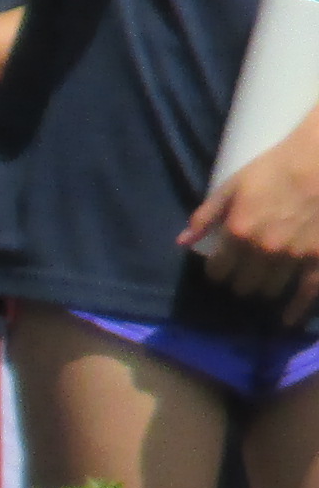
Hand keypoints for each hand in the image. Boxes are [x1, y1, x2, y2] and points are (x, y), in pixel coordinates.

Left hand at [185, 113, 318, 318]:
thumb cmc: (276, 167)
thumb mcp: (233, 185)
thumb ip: (207, 215)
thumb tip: (182, 242)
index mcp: (239, 233)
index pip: (217, 271)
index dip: (218, 270)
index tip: (222, 267)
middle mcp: (264, 250)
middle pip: (242, 285)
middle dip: (240, 281)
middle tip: (245, 274)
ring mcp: (294, 257)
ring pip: (270, 290)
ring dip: (265, 287)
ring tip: (267, 280)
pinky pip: (307, 293)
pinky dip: (296, 310)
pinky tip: (288, 320)